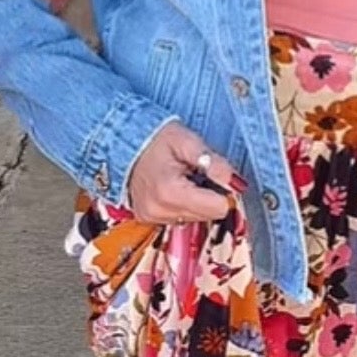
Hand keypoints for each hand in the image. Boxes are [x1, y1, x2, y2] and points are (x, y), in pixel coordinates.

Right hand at [123, 120, 244, 223]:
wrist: (120, 142)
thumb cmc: (153, 138)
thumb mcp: (187, 141)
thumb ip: (214, 162)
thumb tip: (236, 182)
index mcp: (171, 192)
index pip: (218, 208)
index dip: (224, 191)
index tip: (216, 174)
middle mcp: (160, 210)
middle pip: (208, 215)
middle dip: (210, 195)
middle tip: (197, 173)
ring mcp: (152, 217)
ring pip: (195, 218)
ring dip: (197, 200)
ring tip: (183, 178)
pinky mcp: (148, 218)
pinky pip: (179, 217)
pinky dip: (183, 204)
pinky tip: (174, 186)